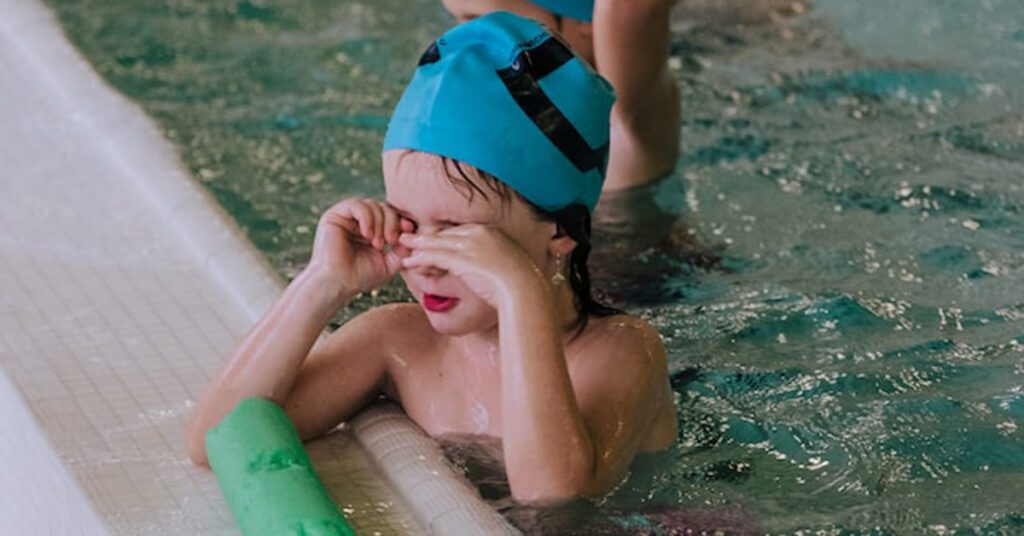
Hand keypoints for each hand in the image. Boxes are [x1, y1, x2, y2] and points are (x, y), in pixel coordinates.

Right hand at [306, 198, 410, 296]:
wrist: (337, 285)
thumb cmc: (360, 277)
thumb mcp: (390, 263)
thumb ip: (403, 248)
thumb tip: (414, 233)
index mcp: (371, 230)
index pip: (391, 215)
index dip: (402, 220)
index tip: (409, 231)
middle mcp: (358, 222)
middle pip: (384, 207)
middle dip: (393, 222)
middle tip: (391, 242)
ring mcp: (346, 217)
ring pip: (372, 205)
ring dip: (380, 223)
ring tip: (378, 244)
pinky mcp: (334, 215)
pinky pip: (357, 205)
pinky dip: (367, 218)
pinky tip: (367, 235)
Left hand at [399, 224, 544, 307]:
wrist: (525, 288)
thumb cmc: (523, 283)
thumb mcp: (512, 265)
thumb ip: (499, 263)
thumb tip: (496, 271)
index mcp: (491, 232)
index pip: (460, 231)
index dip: (444, 236)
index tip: (434, 240)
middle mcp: (479, 233)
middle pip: (446, 233)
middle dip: (427, 237)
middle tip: (411, 237)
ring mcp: (469, 244)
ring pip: (437, 242)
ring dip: (418, 245)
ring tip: (403, 246)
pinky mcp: (461, 258)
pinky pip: (434, 255)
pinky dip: (419, 258)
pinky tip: (409, 262)